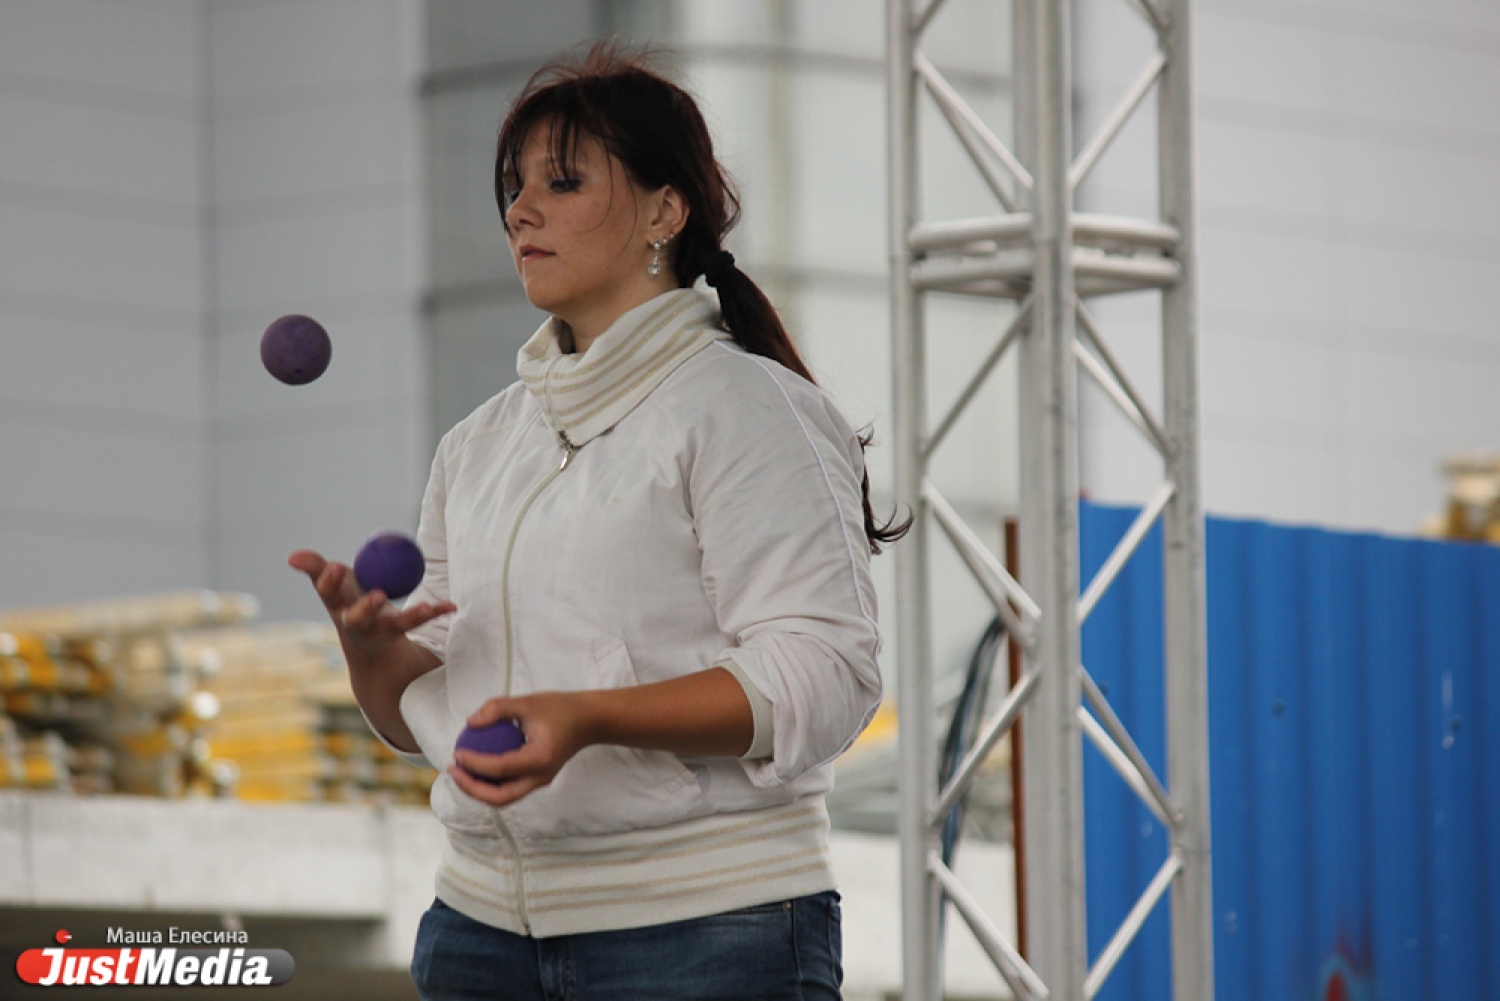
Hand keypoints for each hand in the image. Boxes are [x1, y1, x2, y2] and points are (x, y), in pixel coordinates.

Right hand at [288, 549, 454, 653]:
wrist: (369, 643)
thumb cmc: (348, 602)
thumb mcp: (332, 584)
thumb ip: (315, 568)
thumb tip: (292, 556)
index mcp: (336, 607)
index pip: (328, 594)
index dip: (329, 581)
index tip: (334, 566)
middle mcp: (356, 623)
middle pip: (358, 618)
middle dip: (366, 608)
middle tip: (378, 595)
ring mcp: (380, 631)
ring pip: (395, 626)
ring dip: (412, 616)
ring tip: (427, 608)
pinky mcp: (402, 633)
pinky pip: (421, 621)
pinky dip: (437, 611)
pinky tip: (452, 606)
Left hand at [448, 691, 599, 807]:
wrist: (589, 721)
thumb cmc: (559, 708)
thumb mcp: (528, 702)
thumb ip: (498, 708)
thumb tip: (470, 721)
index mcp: (539, 759)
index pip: (500, 769)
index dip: (474, 764)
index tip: (457, 752)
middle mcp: (540, 777)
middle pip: (500, 797)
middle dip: (472, 789)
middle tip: (453, 770)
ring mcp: (540, 782)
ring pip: (504, 797)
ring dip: (479, 790)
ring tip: (460, 771)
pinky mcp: (538, 780)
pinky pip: (510, 788)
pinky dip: (491, 783)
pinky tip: (476, 767)